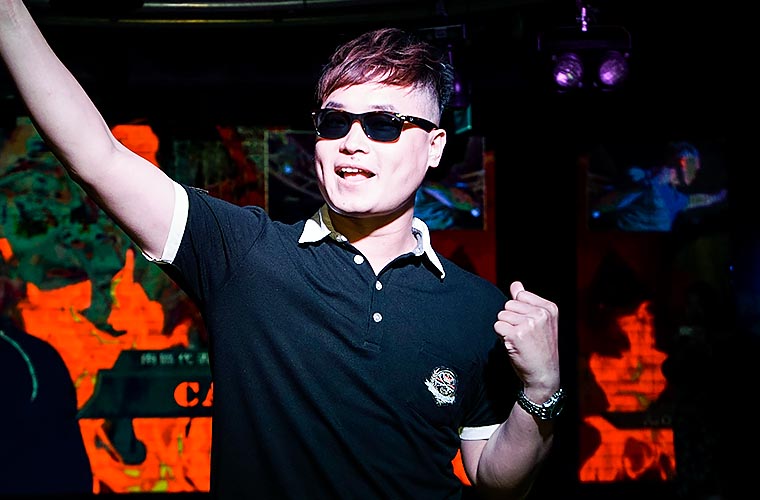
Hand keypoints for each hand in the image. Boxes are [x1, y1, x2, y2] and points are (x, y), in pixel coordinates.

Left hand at [493, 281, 559, 395]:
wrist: (544, 374)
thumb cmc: (540, 348)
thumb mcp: (540, 322)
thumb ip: (526, 301)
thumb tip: (515, 284)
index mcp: (549, 308)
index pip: (520, 296)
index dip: (518, 312)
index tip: (530, 328)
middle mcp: (541, 313)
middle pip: (508, 305)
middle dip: (510, 320)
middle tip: (523, 336)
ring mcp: (529, 323)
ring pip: (501, 316)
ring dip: (505, 329)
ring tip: (519, 341)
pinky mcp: (517, 334)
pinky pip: (497, 326)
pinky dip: (501, 337)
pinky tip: (514, 346)